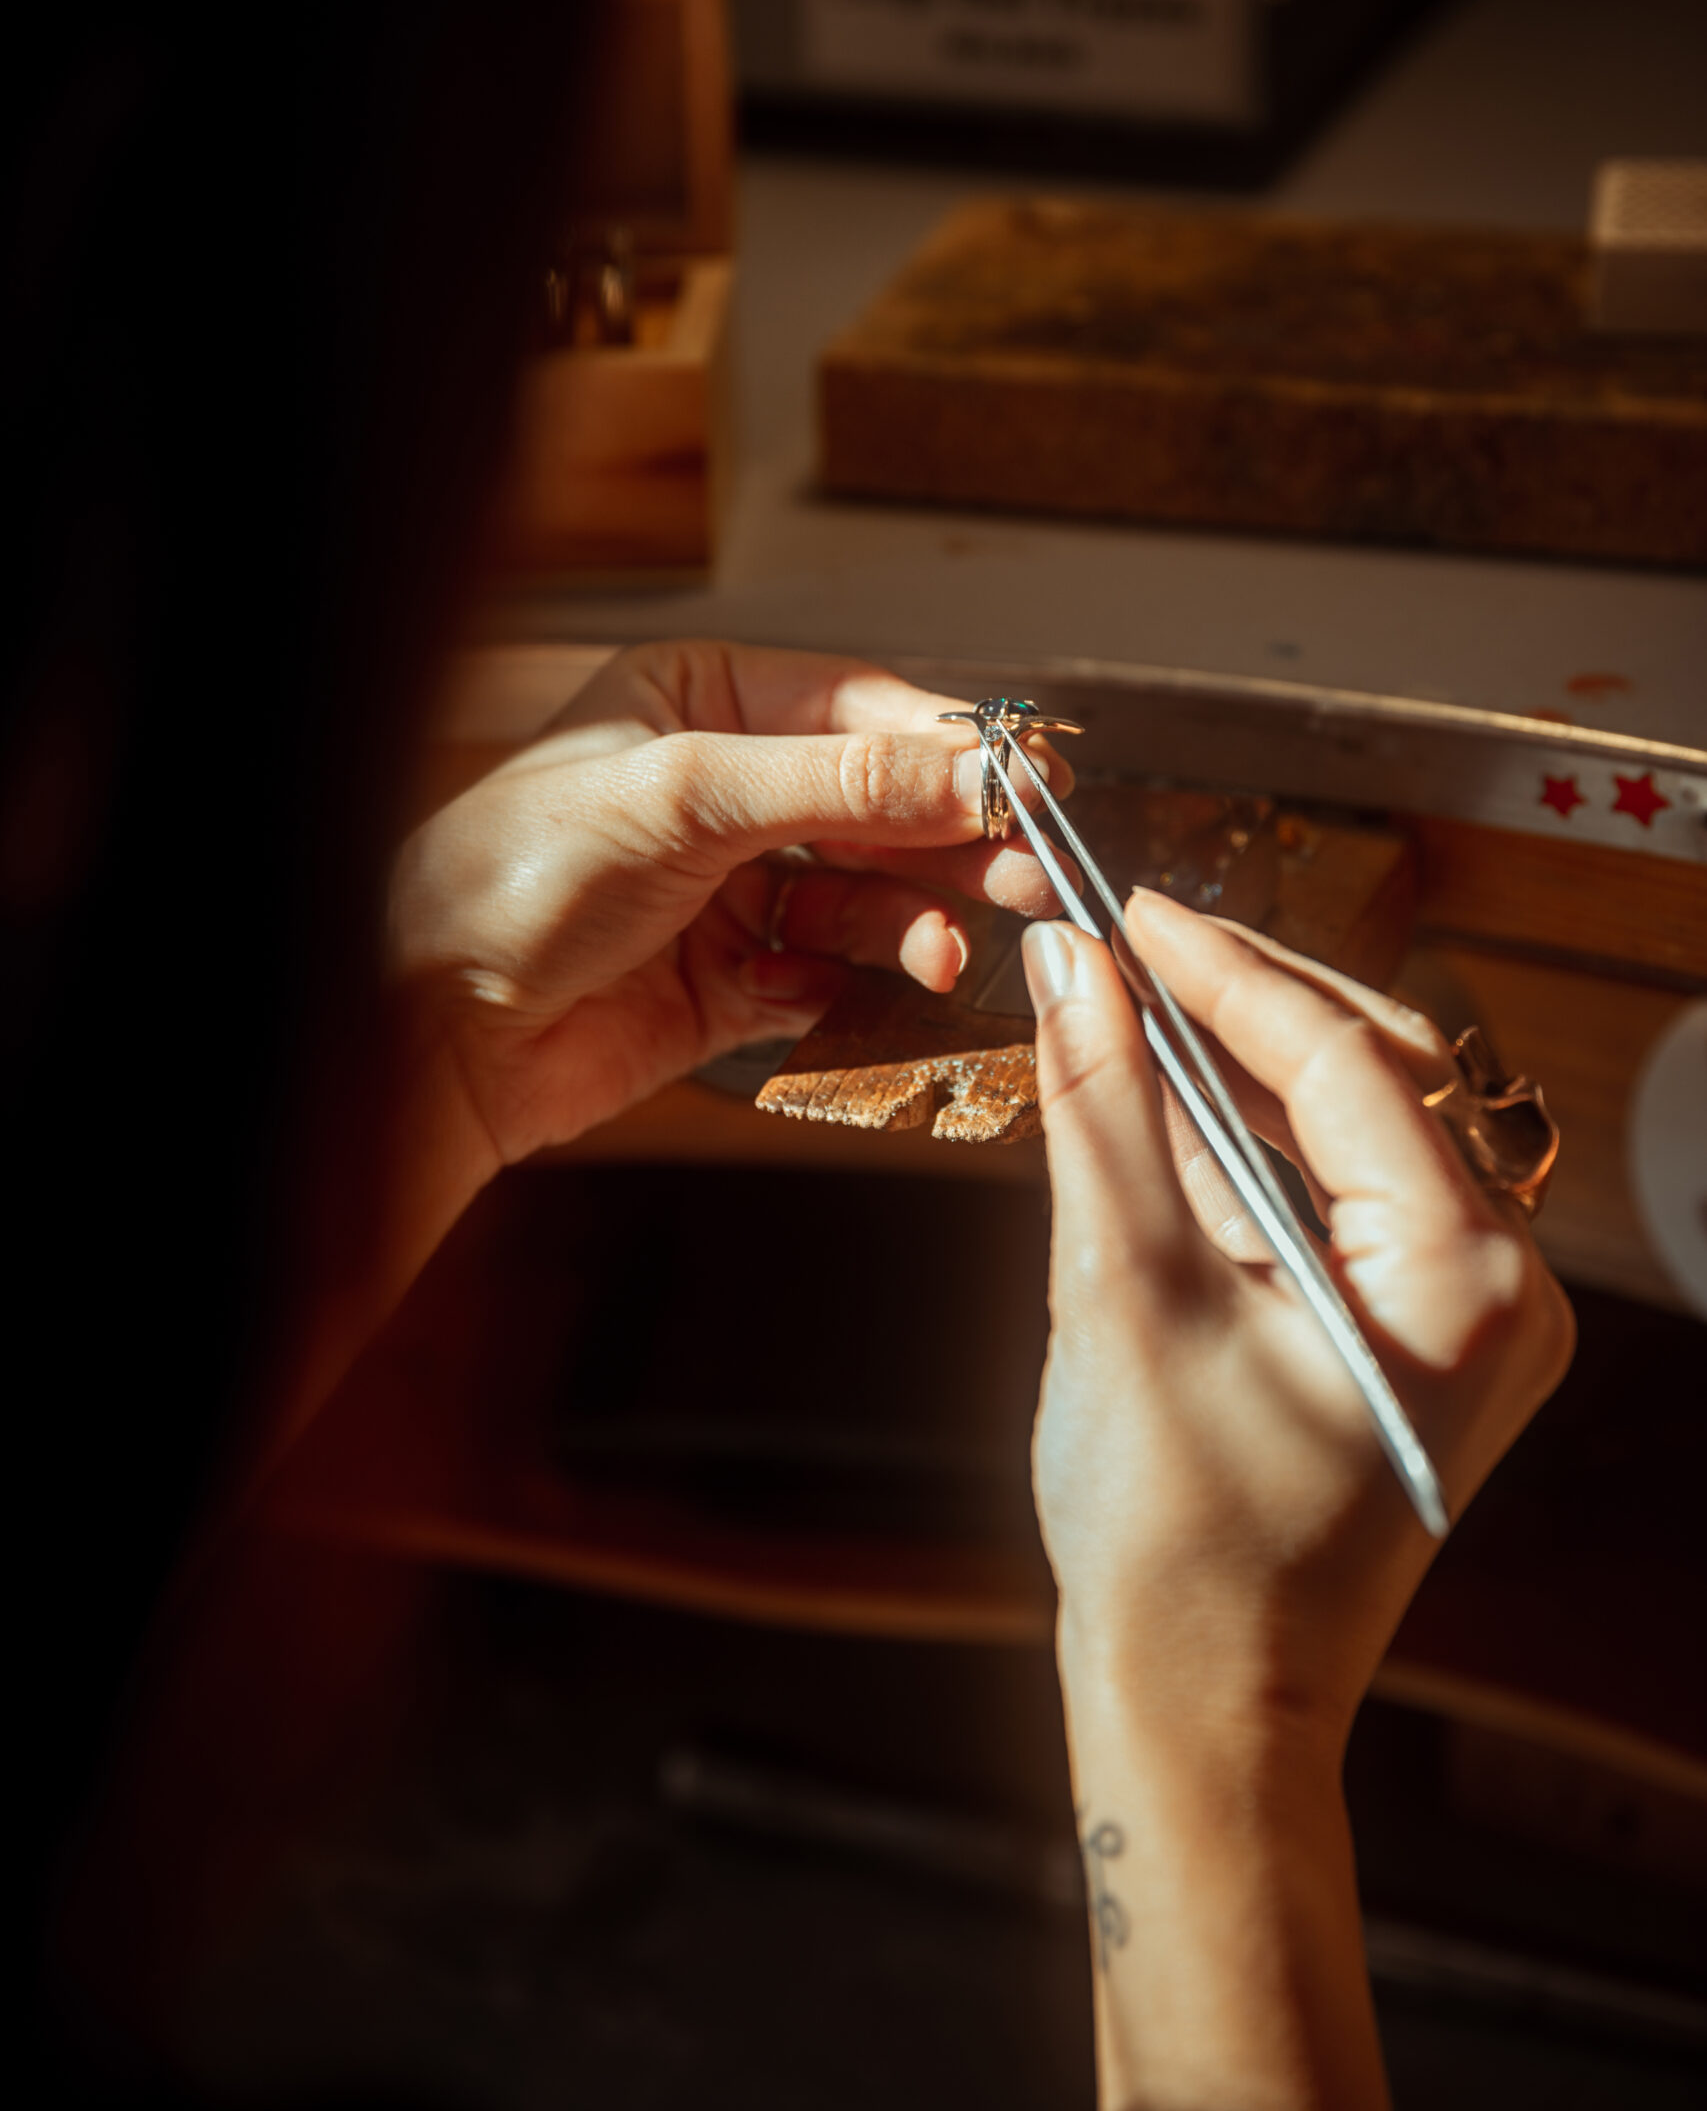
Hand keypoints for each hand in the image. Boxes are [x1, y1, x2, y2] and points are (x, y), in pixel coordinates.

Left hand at [391, 639, 1072, 1174]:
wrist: (432, 1033)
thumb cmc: (510, 880)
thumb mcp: (685, 798)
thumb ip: (842, 780)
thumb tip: (973, 765)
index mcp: (698, 699)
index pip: (859, 708)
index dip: (951, 748)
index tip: (1032, 782)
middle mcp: (720, 788)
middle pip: (879, 802)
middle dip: (955, 838)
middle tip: (1031, 869)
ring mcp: (729, 887)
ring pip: (868, 893)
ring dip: (919, 919)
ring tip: (951, 949)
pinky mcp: (732, 981)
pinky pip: (830, 973)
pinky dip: (860, 982)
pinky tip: (868, 984)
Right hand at [1024, 889, 1574, 1751]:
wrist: (1202, 1708)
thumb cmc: (1175, 1543)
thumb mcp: (1122, 1294)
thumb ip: (1100, 1112)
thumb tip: (1069, 967)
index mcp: (1462, 1281)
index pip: (1343, 1062)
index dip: (1223, 970)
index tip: (1127, 908)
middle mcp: (1495, 1291)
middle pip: (1375, 1076)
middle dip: (1246, 1001)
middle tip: (1127, 939)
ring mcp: (1462, 1319)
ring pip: (1355, 1130)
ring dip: (1239, 1068)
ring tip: (1128, 1003)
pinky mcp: (1412, 1340)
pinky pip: (1337, 1200)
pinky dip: (1249, 1148)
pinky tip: (1160, 1103)